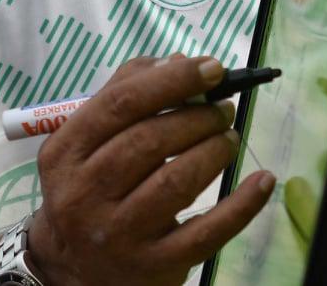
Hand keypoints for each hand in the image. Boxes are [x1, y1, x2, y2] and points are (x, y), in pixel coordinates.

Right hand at [25, 54, 275, 285]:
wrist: (72, 269)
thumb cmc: (85, 190)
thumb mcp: (84, 144)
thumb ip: (121, 96)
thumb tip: (174, 62)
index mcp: (65, 153)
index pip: (119, 105)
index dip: (170, 81)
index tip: (211, 68)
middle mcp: (84, 194)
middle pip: (149, 141)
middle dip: (196, 117)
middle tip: (222, 109)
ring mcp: (119, 233)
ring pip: (176, 181)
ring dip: (213, 150)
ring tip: (229, 137)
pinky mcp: (153, 264)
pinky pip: (206, 232)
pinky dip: (240, 205)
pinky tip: (262, 181)